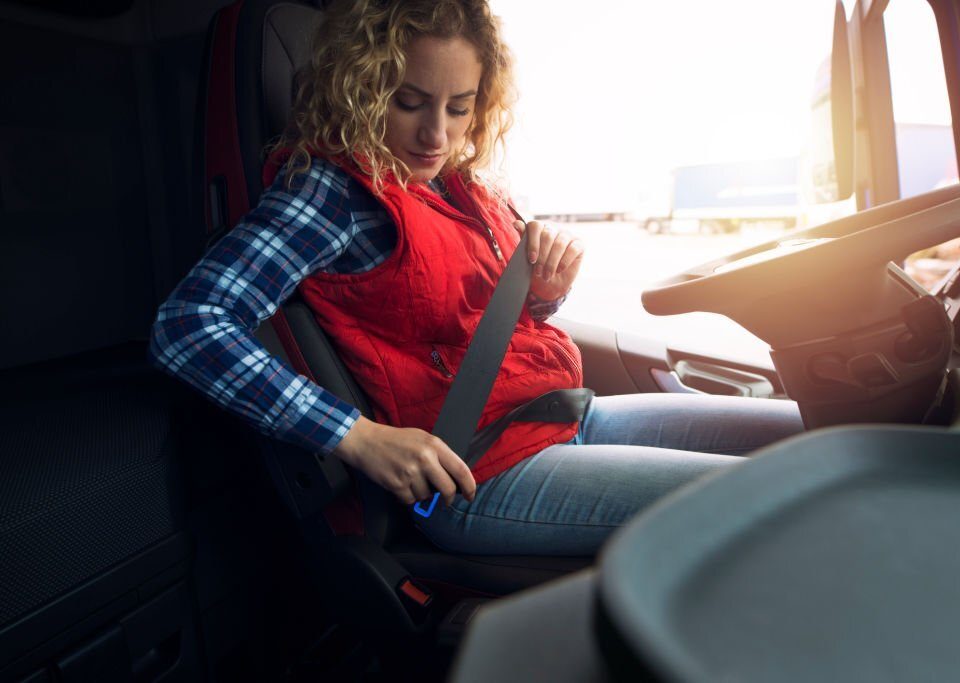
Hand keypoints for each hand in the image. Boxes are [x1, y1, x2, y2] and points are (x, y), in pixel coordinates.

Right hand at [332, 416, 476, 505]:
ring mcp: (410, 472)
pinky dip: (407, 497)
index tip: (470, 495)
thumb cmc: (395, 440)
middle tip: (445, 500)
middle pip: (448, 489)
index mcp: (434, 445)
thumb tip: (455, 477)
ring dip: (421, 494)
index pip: (461, 469)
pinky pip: (411, 500)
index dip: (470, 486)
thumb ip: (439, 455)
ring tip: (411, 479)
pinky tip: (401, 484)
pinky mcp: (397, 484)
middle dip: (448, 498)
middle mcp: (424, 458)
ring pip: (427, 497)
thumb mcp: (422, 438)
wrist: (366, 442)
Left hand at [513, 220, 583, 300]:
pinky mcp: (578, 244)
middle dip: (542, 257)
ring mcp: (567, 235)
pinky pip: (572, 249)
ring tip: (547, 275)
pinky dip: (564, 261)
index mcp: (539, 229)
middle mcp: (553, 229)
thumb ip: (523, 240)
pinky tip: (559, 270)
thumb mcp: (527, 258)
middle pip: (547, 236)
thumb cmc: (537, 269)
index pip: (535, 226)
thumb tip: (516, 223)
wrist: (551, 285)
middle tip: (538, 272)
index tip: (531, 259)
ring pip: (559, 244)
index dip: (533, 243)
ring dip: (552, 262)